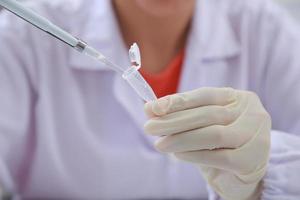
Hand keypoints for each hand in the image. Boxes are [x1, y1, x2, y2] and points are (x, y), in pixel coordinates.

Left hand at [144, 87, 270, 199]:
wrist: (241, 172)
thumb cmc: (218, 143)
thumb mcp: (201, 124)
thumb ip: (181, 115)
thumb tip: (151, 109)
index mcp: (238, 98)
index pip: (205, 95)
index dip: (178, 101)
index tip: (153, 107)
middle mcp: (252, 113)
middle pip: (208, 114)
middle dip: (174, 120)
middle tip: (149, 127)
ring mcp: (255, 136)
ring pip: (213, 134)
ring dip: (181, 139)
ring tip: (160, 144)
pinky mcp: (252, 160)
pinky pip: (219, 157)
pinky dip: (194, 155)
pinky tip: (178, 155)